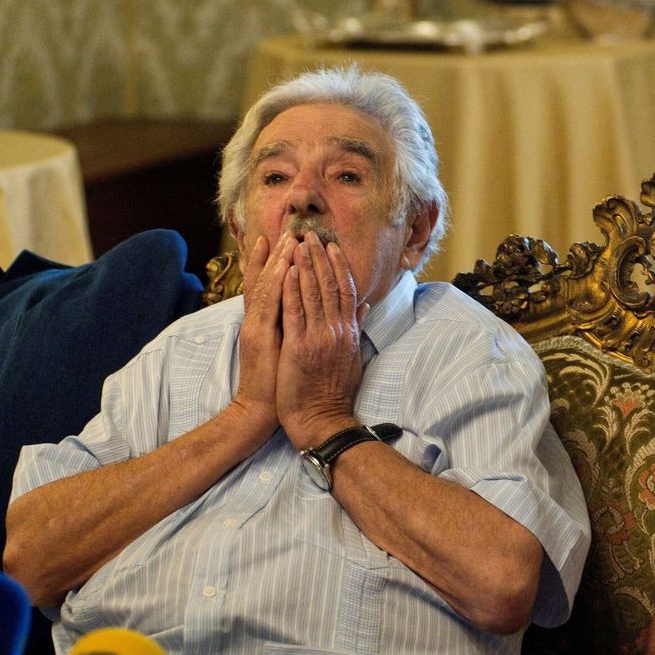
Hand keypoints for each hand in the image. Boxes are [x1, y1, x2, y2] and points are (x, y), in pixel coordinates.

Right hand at [231, 231, 292, 437]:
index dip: (275, 262)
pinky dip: (276, 286)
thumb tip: (310, 311)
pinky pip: (269, 306)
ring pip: (267, 286)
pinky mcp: (260, 337)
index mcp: (265, 321)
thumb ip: (294, 327)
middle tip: (288, 230)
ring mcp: (256, 326)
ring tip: (287, 240)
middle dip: (277, 254)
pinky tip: (284, 268)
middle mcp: (257, 319)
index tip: (285, 239)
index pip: (270, 285)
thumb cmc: (278, 382)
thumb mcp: (286, 348)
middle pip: (266, 280)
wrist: (260, 409)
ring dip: (276, 261)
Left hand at [277, 233, 365, 449]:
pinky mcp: (299, 346)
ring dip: (305, 265)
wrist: (322, 420)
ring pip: (313, 293)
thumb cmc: (334, 392)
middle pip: (330, 286)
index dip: (339, 266)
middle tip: (311, 235)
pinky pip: (295, 311)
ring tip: (298, 243)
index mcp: (348, 332)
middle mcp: (337, 330)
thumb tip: (366, 306)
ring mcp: (319, 337)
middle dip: (320, 258)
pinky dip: (292, 289)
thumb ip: (357, 329)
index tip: (332, 246)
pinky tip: (288, 270)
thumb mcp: (353, 358)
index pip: (346, 291)